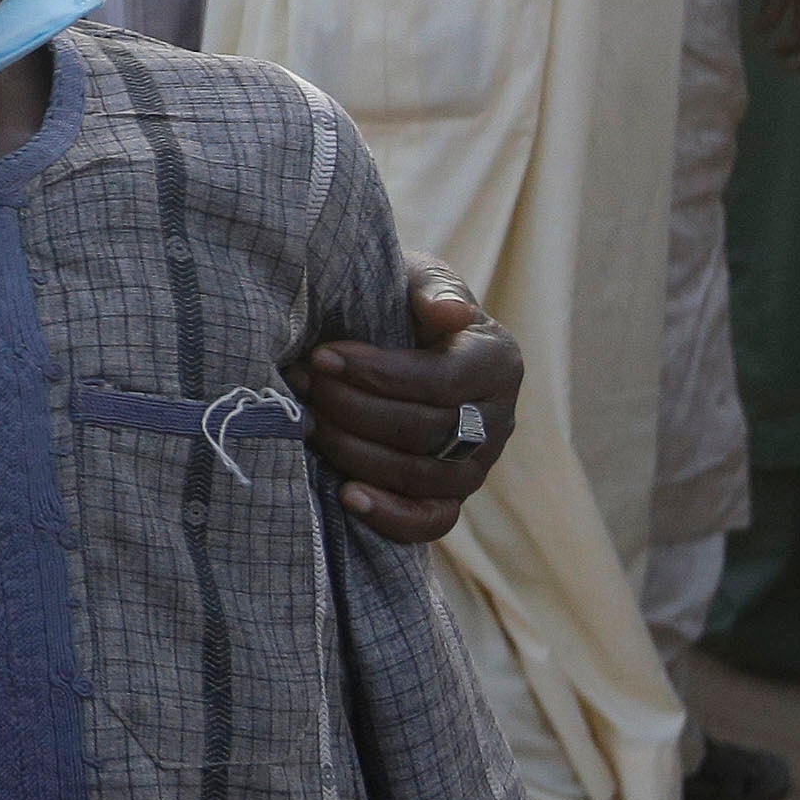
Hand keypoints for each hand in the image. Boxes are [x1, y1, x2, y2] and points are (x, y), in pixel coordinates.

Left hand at [303, 254, 518, 541]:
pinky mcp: (452, 497)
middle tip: (301, 385)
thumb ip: (433, 287)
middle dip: (354, 409)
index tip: (321, 356)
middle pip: (427, 430)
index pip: (441, 381)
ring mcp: (478, 464)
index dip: (378, 374)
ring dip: (356, 453)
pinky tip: (345, 495)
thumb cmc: (403, 303)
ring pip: (422, 476)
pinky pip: (431, 521)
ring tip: (307, 424)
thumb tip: (450, 313)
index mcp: (497, 361)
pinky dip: (389, 515)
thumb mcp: (417, 278)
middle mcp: (498, 418)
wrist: (397, 337)